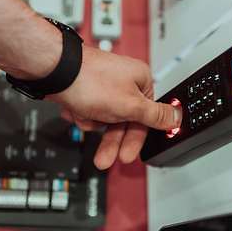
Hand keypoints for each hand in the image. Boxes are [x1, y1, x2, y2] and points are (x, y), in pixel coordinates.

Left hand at [46, 45, 182, 169]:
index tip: (130, 155)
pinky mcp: (84, 91)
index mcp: (139, 82)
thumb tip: (177, 117)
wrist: (54, 71)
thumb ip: (156, 115)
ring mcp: (101, 86)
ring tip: (83, 113)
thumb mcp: (131, 105)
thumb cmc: (90, 80)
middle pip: (122, 121)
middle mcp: (122, 83)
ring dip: (90, 120)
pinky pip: (86, 112)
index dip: (137, 138)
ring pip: (101, 119)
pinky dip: (79, 113)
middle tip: (105, 159)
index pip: (146, 118)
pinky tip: (74, 105)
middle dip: (110, 140)